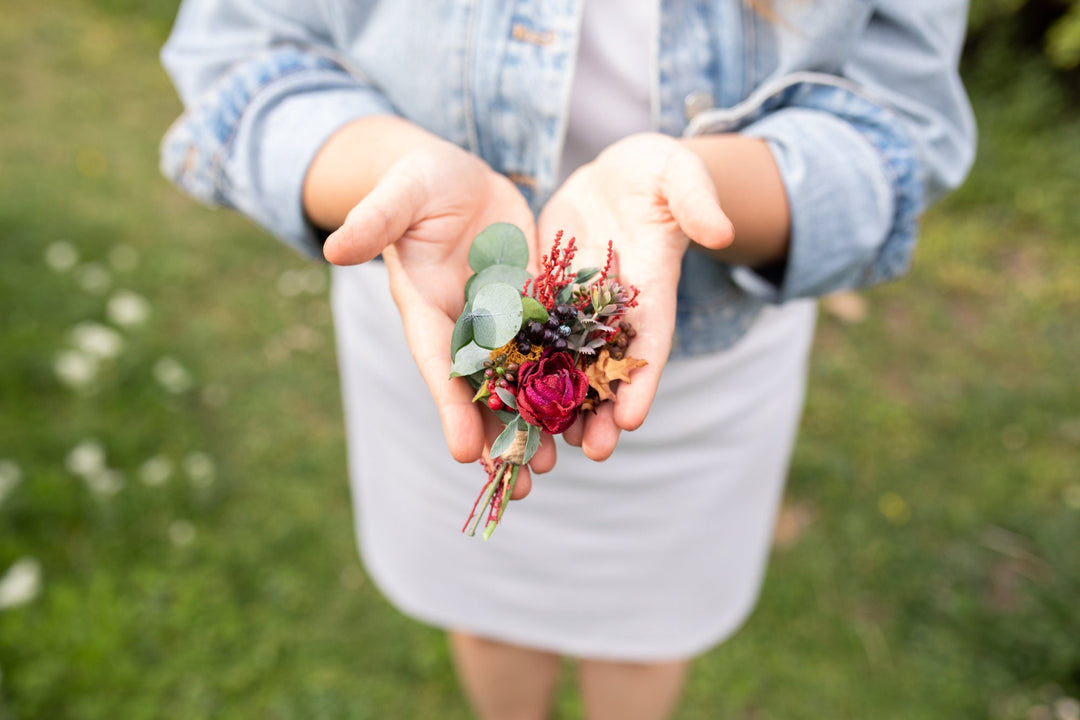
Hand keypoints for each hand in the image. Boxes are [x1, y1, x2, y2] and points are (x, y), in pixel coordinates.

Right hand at [323, 140, 552, 496]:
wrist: (457, 178)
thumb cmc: (419, 181)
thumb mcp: (400, 194)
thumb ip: (375, 220)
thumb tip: (332, 248)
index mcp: (426, 308)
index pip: (438, 365)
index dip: (450, 408)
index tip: (462, 453)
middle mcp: (463, 325)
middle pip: (480, 391)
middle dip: (500, 436)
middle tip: (524, 482)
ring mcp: (500, 320)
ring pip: (518, 381)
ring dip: (535, 421)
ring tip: (554, 462)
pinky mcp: (533, 306)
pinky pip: (552, 348)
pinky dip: (565, 380)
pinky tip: (587, 411)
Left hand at [537, 133, 733, 459]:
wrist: (617, 175)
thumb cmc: (658, 173)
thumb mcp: (680, 175)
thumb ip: (697, 201)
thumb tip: (720, 232)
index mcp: (652, 289)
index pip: (652, 342)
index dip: (644, 380)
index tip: (634, 418)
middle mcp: (616, 310)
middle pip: (610, 369)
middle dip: (603, 412)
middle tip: (593, 453)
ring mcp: (578, 308)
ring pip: (569, 364)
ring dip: (561, 405)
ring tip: (549, 445)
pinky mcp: (545, 296)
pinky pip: (532, 337)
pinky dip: (523, 368)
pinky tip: (505, 401)